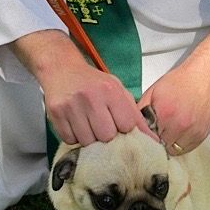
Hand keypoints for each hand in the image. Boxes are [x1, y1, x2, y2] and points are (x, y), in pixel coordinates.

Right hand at [11, 30, 157, 146]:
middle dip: (106, 137)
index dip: (124, 130)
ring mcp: (72, 106)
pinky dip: (74, 137)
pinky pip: (70, 140)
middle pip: (106, 136)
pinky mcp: (56, 114)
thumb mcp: (118, 91)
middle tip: (102, 127)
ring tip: (88, 125)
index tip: (120, 127)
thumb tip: (153, 140)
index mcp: (111, 90)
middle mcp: (91, 97)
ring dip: (90, 139)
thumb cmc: (93, 82)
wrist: (62, 68)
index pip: (127, 125)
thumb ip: (135, 115)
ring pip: (87, 141)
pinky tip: (76, 124)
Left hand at [138, 60, 209, 155]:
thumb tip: (132, 125)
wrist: (204, 77)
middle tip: (159, 128)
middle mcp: (180, 124)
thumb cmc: (179, 82)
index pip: (148, 137)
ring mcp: (193, 131)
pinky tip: (180, 130)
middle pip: (160, 145)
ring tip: (170, 128)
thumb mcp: (153, 91)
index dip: (146, 134)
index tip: (147, 131)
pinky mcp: (202, 135)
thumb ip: (140, 110)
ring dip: (169, 142)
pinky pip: (186, 149)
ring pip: (173, 150)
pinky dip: (181, 143)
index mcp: (165, 112)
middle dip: (157, 138)